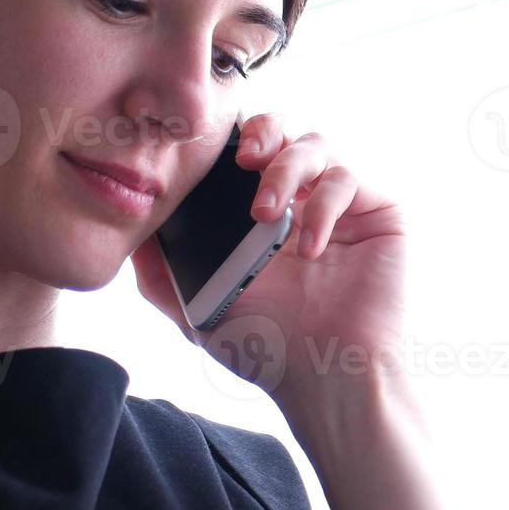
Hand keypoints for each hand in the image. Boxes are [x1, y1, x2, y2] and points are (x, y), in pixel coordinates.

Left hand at [130, 113, 407, 413]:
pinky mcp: (379, 214)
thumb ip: (161, 274)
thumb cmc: (269, 350)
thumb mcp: (199, 310)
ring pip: (317, 145)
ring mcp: (344, 206)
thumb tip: (129, 234)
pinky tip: (309, 249)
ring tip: (266, 215)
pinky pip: (348, 180)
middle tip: (243, 161)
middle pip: (285, 130)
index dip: (230, 141)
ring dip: (286, 170)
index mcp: (266, 215)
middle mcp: (305, 201)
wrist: (326, 378)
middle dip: (262, 133)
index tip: (207, 155)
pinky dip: (323, 206)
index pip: (248, 153)